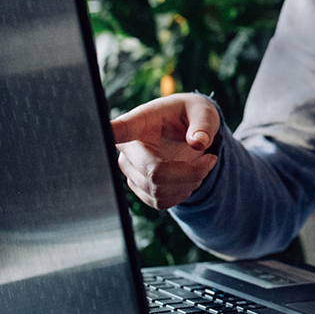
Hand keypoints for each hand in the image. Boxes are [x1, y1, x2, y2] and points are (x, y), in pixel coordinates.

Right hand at [108, 93, 222, 208]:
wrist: (189, 132)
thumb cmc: (191, 115)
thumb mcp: (203, 111)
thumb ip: (203, 124)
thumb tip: (198, 142)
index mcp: (138, 123)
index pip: (119, 130)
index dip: (109, 134)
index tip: (103, 132)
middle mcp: (127, 149)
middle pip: (155, 173)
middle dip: (191, 172)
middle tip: (211, 159)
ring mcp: (130, 171)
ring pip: (160, 191)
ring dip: (190, 183)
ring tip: (201, 165)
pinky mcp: (139, 188)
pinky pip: (161, 202)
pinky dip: (183, 193)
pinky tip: (189, 177)